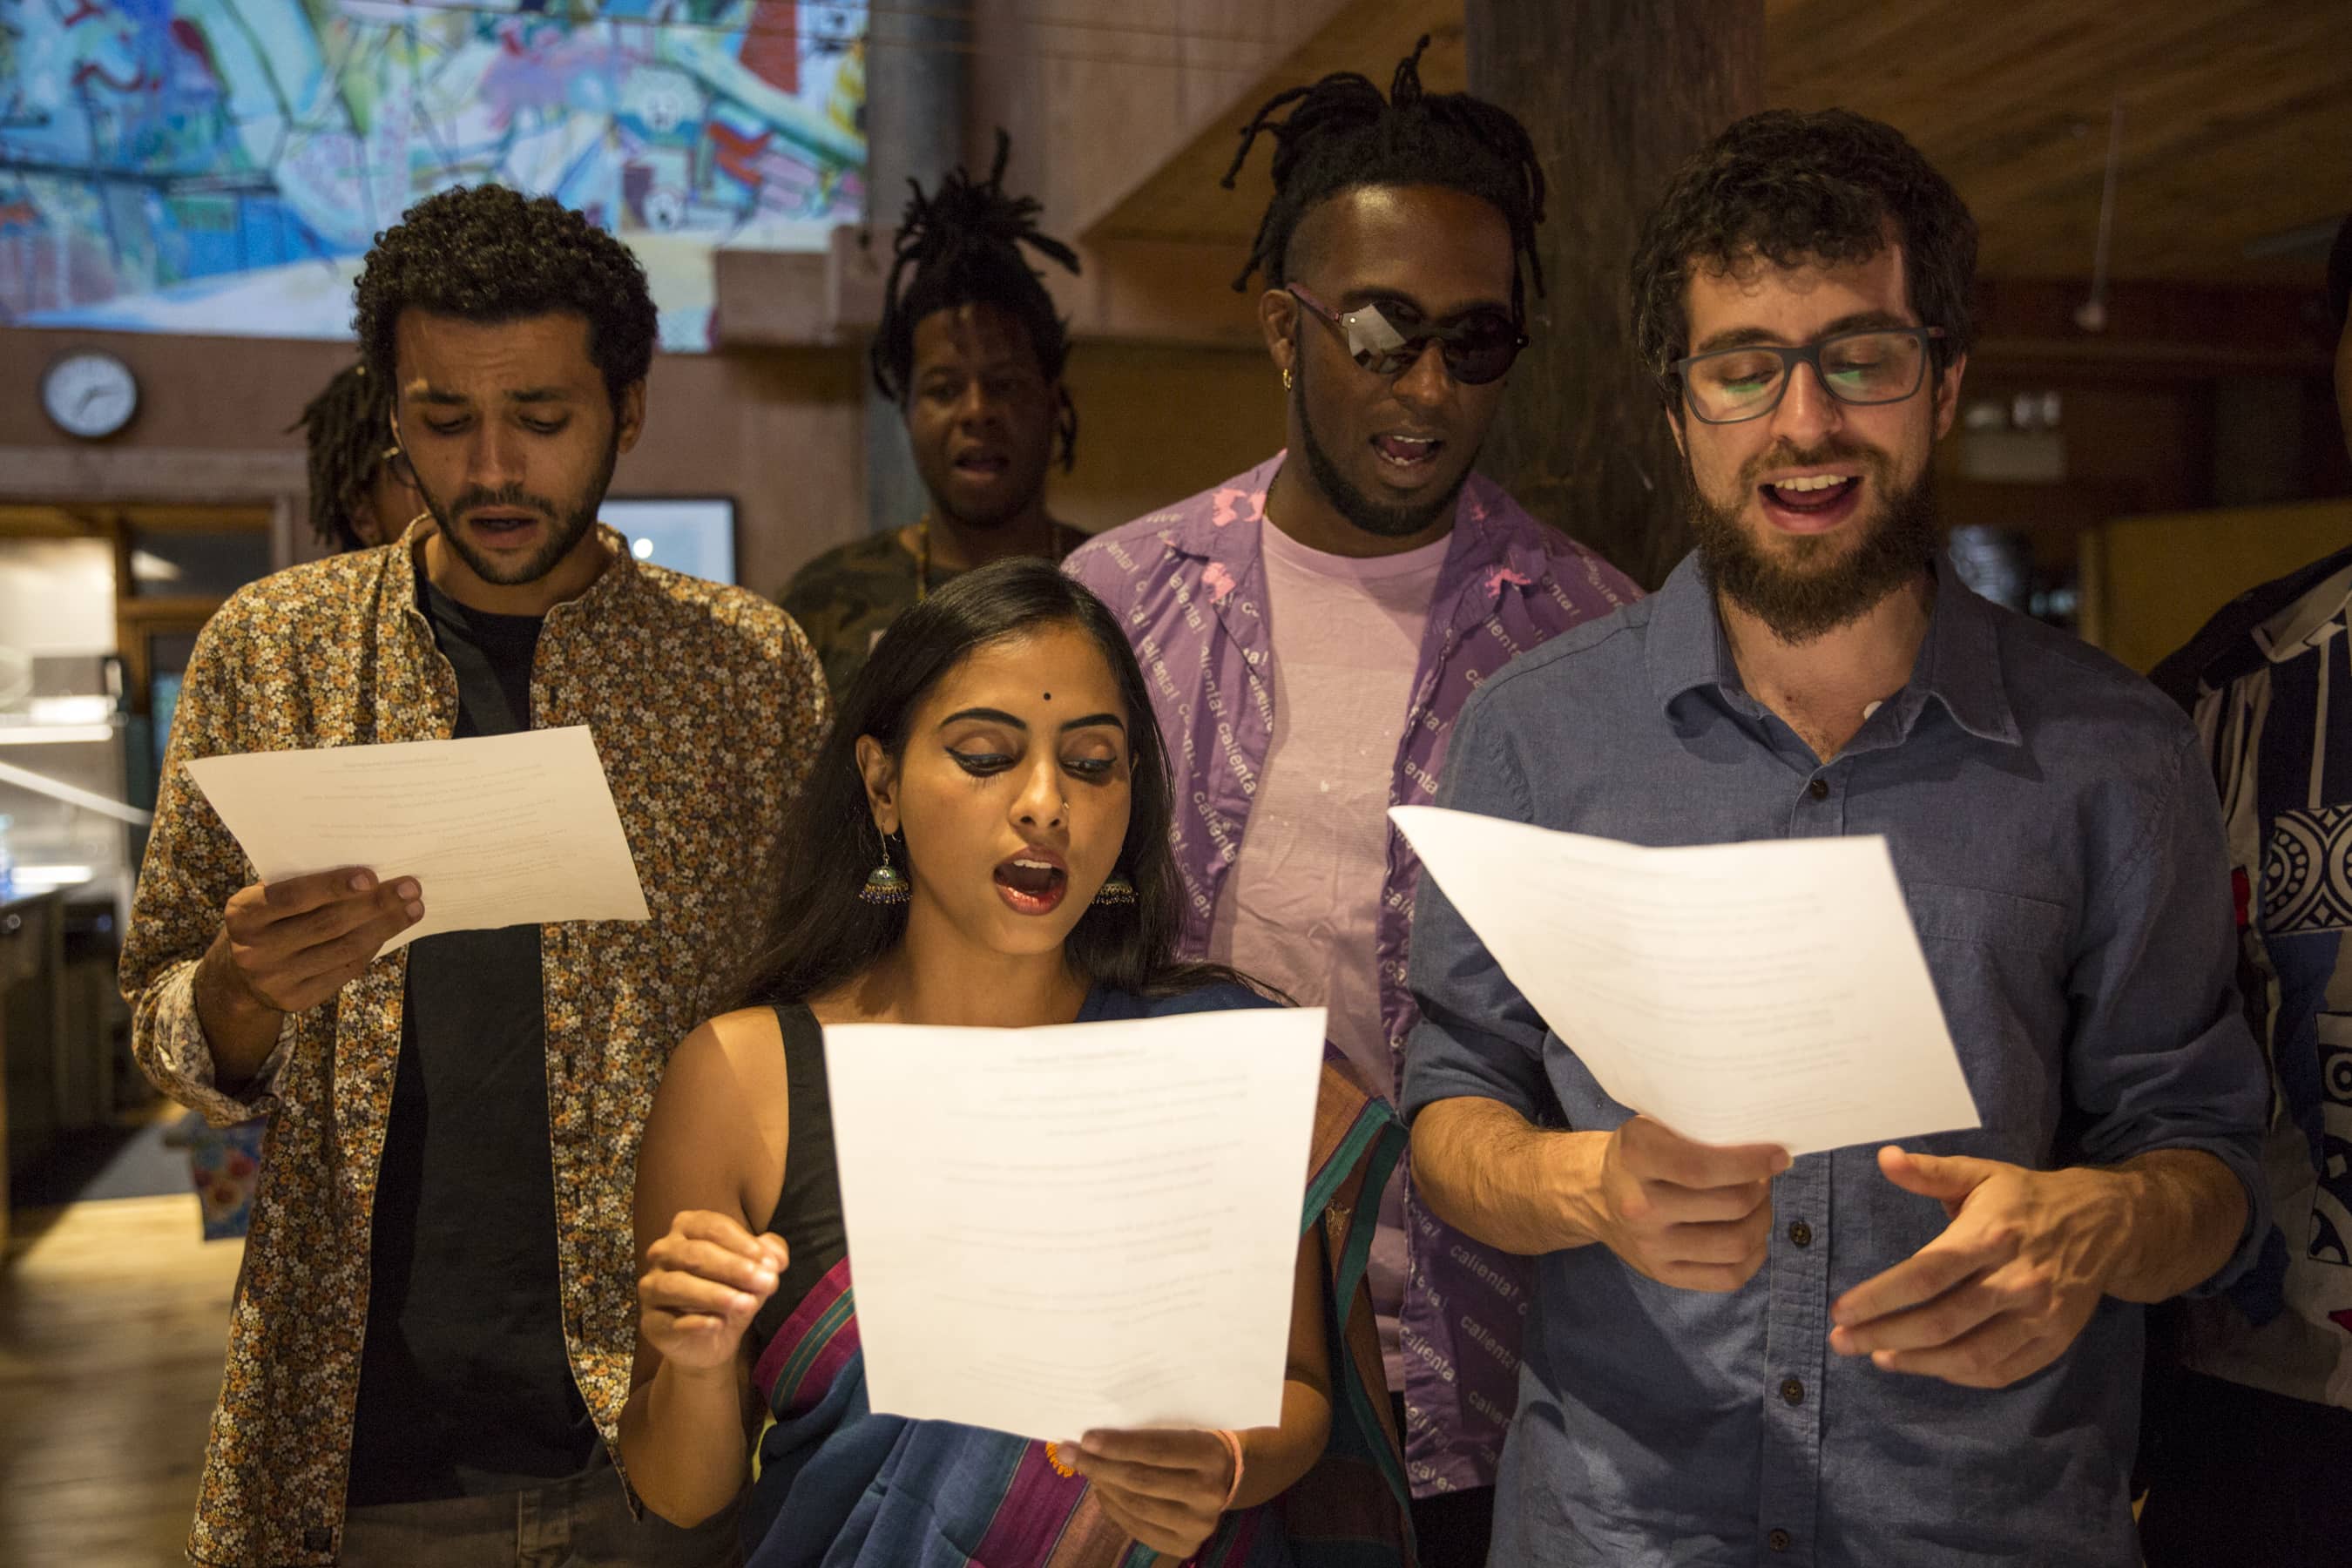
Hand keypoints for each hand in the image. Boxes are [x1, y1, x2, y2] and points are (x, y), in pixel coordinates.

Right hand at [209, 868, 423, 1015]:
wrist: (240, 974)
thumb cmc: (267, 920)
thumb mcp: (267, 900)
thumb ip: (302, 886)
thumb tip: (367, 874)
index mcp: (243, 916)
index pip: (292, 898)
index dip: (332, 886)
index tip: (371, 876)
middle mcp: (255, 951)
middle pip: (327, 925)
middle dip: (374, 904)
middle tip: (410, 888)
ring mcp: (276, 979)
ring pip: (343, 949)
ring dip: (384, 927)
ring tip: (413, 909)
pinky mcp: (297, 1000)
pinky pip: (345, 970)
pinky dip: (372, 947)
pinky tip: (390, 930)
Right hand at [639, 1210, 788, 1374]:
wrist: (714, 1339)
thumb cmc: (733, 1291)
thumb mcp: (755, 1271)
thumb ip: (769, 1256)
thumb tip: (776, 1257)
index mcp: (687, 1229)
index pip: (712, 1227)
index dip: (743, 1243)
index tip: (771, 1263)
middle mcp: (663, 1253)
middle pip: (695, 1254)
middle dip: (734, 1268)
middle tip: (766, 1283)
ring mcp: (652, 1287)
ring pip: (676, 1285)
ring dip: (714, 1293)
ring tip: (746, 1304)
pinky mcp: (650, 1322)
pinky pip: (668, 1321)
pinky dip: (693, 1322)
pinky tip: (717, 1324)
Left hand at [1064, 1428, 1233, 1558]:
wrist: (1231, 1478)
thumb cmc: (1195, 1446)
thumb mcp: (1183, 1431)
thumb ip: (1147, 1437)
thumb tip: (1093, 1440)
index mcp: (1209, 1455)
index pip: (1154, 1450)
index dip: (1117, 1445)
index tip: (1086, 1438)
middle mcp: (1208, 1493)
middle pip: (1141, 1480)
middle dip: (1099, 1465)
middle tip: (1070, 1452)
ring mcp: (1199, 1525)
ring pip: (1135, 1506)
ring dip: (1102, 1486)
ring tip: (1085, 1469)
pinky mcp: (1186, 1546)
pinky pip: (1138, 1528)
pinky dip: (1113, 1509)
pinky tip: (1102, 1491)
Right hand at [1587, 1115, 1787, 1291]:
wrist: (1595, 1195)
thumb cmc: (1640, 1153)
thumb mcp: (1654, 1125)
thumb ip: (1696, 1129)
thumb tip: (1763, 1142)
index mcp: (1636, 1157)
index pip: (1702, 1167)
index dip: (1750, 1163)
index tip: (1778, 1156)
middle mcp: (1639, 1206)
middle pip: (1730, 1204)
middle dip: (1761, 1189)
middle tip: (1763, 1178)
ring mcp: (1651, 1246)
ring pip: (1735, 1243)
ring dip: (1762, 1221)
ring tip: (1758, 1205)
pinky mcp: (1663, 1275)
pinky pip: (1728, 1277)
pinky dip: (1754, 1256)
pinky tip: (1752, 1236)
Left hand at [1829, 1146, 2124, 1387]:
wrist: (2105, 1224)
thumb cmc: (2026, 1199)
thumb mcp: (1981, 1174)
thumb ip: (1931, 1172)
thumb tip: (1885, 1158)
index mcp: (1992, 1235)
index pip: (1926, 1273)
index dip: (1880, 1296)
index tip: (1840, 1311)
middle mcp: (2017, 1280)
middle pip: (1942, 1321)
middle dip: (1885, 1335)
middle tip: (1843, 1343)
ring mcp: (2039, 1316)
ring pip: (1970, 1354)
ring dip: (1918, 1363)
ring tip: (1877, 1358)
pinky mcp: (2054, 1342)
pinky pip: (2000, 1371)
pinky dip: (1959, 1375)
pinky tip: (1926, 1366)